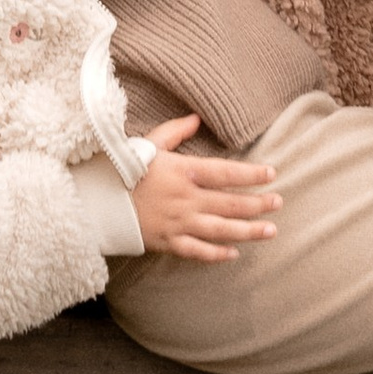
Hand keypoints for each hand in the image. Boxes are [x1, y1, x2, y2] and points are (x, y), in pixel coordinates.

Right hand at [131, 123, 280, 263]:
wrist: (93, 200)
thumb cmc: (120, 167)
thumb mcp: (148, 143)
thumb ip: (175, 131)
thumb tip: (197, 118)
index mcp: (183, 171)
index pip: (226, 172)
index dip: (252, 174)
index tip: (272, 174)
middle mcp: (185, 199)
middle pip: (230, 203)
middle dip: (258, 204)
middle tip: (279, 203)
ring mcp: (177, 223)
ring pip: (220, 229)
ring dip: (248, 231)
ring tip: (270, 231)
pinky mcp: (166, 242)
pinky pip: (196, 251)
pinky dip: (216, 254)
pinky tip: (234, 254)